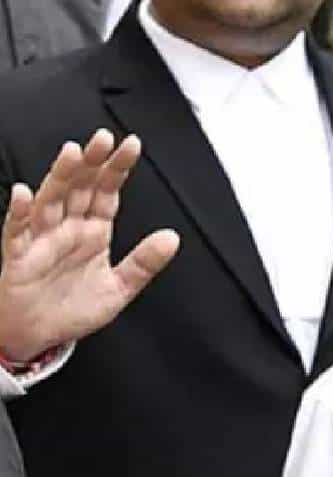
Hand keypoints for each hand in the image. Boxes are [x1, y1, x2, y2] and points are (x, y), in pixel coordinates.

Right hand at [0, 130, 179, 361]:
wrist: (37, 338)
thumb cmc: (71, 310)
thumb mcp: (118, 289)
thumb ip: (144, 264)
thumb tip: (172, 238)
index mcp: (92, 231)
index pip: (106, 192)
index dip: (117, 169)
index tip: (132, 146)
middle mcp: (67, 229)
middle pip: (80, 188)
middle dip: (92, 162)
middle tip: (104, 138)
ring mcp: (42, 240)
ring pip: (50, 200)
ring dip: (61, 176)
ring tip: (73, 153)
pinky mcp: (18, 257)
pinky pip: (16, 231)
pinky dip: (19, 212)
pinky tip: (24, 194)